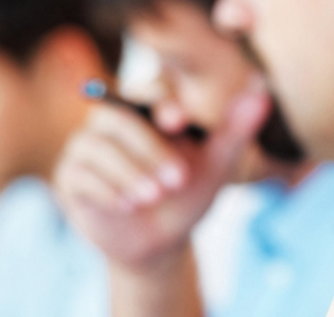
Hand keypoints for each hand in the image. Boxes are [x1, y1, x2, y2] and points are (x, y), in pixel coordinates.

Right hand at [53, 80, 269, 271]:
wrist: (160, 242)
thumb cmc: (190, 193)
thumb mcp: (217, 164)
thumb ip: (235, 128)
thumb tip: (262, 90)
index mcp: (147, 108)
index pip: (150, 94)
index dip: (162, 105)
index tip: (178, 121)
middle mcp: (112, 120)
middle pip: (119, 119)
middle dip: (149, 149)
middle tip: (177, 181)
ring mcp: (87, 146)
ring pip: (97, 147)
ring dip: (128, 172)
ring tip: (154, 197)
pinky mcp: (71, 176)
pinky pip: (80, 174)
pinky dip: (107, 190)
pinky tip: (127, 206)